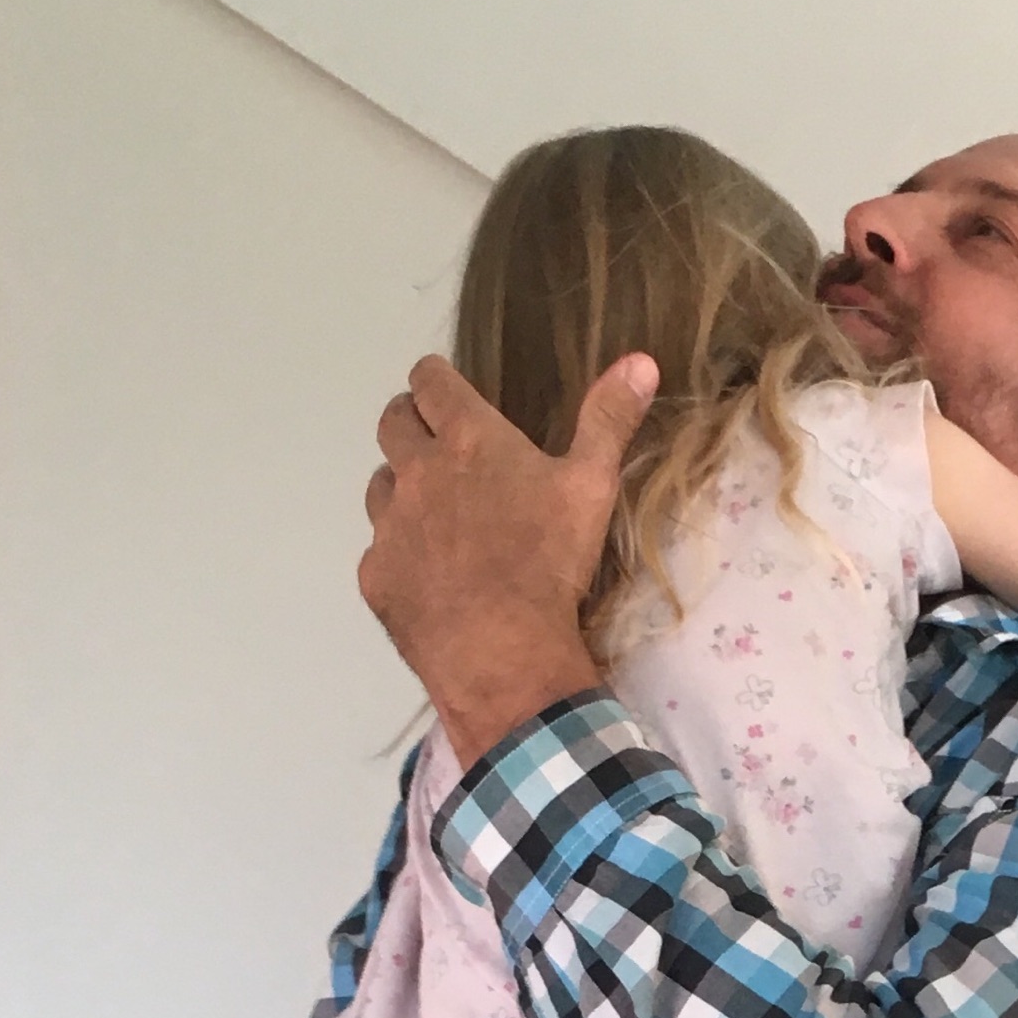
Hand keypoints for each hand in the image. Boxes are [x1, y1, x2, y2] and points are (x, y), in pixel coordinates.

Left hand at [358, 351, 658, 768]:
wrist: (505, 656)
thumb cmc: (550, 564)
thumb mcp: (591, 487)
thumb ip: (608, 421)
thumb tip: (641, 361)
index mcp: (466, 439)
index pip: (429, 381)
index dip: (436, 380)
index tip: (446, 392)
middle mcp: (416, 472)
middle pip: (392, 424)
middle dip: (411, 425)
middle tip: (438, 448)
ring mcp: (389, 525)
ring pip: (380, 487)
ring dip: (402, 491)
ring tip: (436, 518)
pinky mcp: (376, 576)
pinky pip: (380, 552)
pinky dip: (400, 556)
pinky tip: (430, 578)